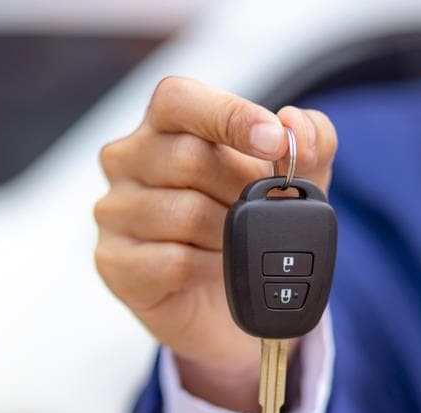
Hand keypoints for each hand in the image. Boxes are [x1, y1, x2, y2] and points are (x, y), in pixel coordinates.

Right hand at [94, 77, 337, 412]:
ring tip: (231, 244)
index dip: (229, 116)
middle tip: (258, 212)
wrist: (224, 305)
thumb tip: (298, 125)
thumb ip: (309, 145)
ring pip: (184, 214)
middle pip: (189, 159)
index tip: (275, 142)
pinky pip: (171, 260)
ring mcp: (113, 211)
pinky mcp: (111, 260)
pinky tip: (210, 269)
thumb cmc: (244, 229)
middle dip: (242, 190)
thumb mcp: (293, 184)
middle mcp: (126, 160)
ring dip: (226, 236)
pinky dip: (207, 269)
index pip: (179, 100)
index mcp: (163, 126)